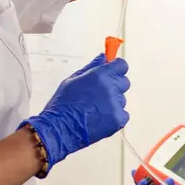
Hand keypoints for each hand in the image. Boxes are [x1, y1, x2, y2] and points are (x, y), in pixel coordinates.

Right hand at [22, 54, 129, 170]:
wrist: (60, 128)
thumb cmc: (63, 103)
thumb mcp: (73, 80)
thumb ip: (91, 67)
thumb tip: (104, 57)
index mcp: (100, 75)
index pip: (122, 65)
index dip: (117, 68)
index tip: (111, 73)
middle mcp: (111, 88)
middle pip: (124, 82)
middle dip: (115, 86)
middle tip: (99, 95)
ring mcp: (116, 104)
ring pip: (121, 100)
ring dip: (112, 103)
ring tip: (95, 110)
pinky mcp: (118, 120)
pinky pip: (123, 115)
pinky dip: (114, 117)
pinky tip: (100, 119)